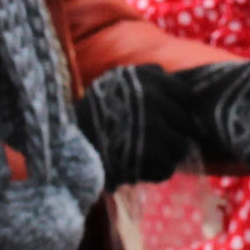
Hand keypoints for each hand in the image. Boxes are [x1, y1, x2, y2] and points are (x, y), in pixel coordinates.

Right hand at [73, 63, 202, 189]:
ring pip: (181, 147)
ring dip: (166, 155)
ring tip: (146, 156)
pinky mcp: (149, 155)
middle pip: (185, 124)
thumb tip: (178, 83)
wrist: (64, 140)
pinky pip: (167, 168)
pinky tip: (137, 168)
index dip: (178, 109)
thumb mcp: (117, 81)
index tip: (166, 119)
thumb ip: (149, 77)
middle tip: (153, 142)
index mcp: (148, 79)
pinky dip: (153, 172)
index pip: (186, 95)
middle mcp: (153, 100)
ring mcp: (153, 128)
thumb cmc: (93, 111)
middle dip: (172, 134)